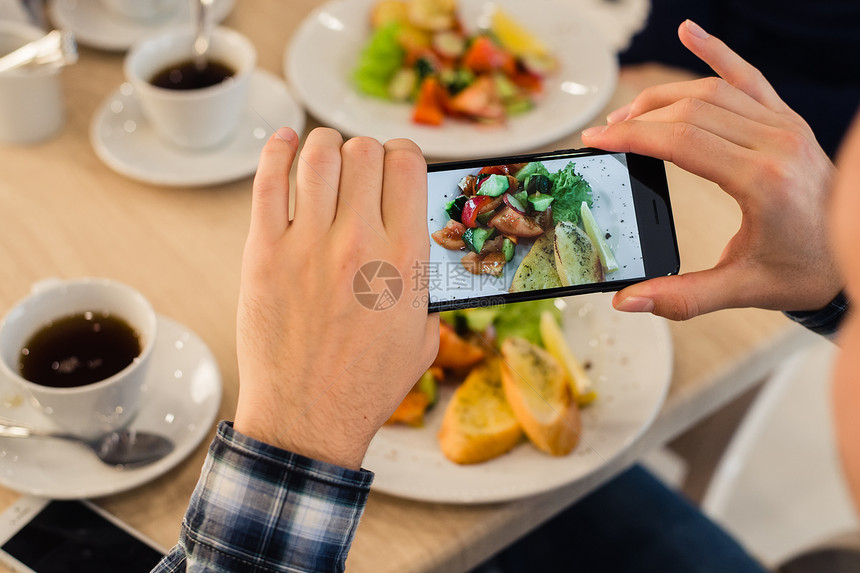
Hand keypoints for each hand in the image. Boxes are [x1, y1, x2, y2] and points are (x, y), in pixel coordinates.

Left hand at [234, 127, 438, 469]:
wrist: (308, 418)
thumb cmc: (367, 384)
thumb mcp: (423, 337)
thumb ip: (428, 287)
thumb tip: (421, 251)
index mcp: (405, 258)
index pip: (408, 164)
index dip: (404, 154)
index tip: (397, 165)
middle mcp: (359, 242)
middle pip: (364, 152)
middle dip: (367, 152)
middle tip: (361, 171)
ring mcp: (307, 245)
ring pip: (318, 156)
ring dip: (326, 146)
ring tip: (327, 158)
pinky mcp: (264, 253)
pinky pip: (267, 182)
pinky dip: (276, 152)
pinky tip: (285, 145)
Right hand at [582, 20, 841, 320]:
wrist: (857, 256)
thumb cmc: (806, 271)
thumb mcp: (743, 289)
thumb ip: (682, 296)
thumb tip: (626, 299)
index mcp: (762, 181)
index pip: (680, 140)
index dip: (631, 137)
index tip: (596, 140)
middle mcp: (776, 143)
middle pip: (690, 110)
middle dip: (638, 117)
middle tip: (605, 134)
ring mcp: (785, 126)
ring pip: (712, 90)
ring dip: (663, 97)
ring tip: (628, 114)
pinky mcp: (788, 121)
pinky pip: (749, 77)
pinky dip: (717, 52)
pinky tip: (691, 33)